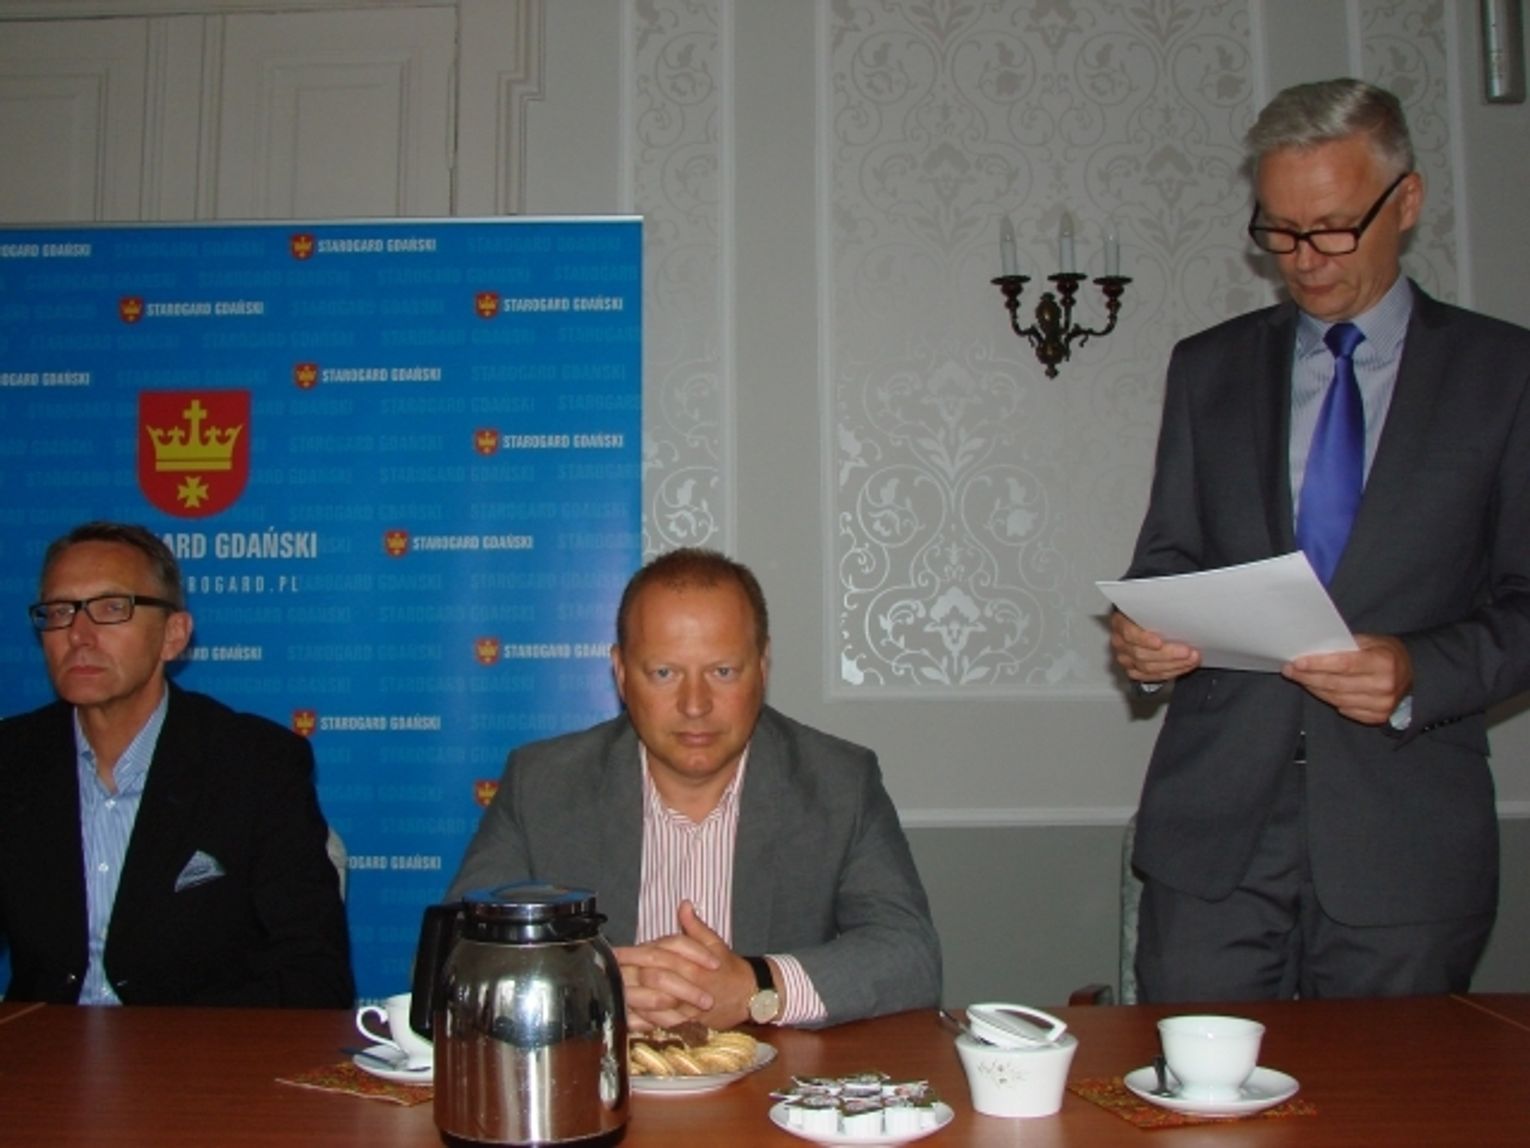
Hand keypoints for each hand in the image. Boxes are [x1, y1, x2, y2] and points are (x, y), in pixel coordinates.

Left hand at [614, 901, 755, 1030]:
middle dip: (628, 973)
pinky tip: (628, 1016)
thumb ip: (695, 927)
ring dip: (633, 997)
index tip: (613, 952)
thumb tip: (684, 905)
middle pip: (653, 977)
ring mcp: (688, 1004)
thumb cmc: (729, 969)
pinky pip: (662, 1022)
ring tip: (612, 992)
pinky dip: (645, 1020)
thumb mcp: (715, 943)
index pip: (658, 954)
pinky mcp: (688, 1022)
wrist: (750, 996)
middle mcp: (689, 982)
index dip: (633, 953)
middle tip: (607, 971)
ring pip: (656, 1001)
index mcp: (693, 961)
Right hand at [1110, 610, 1200, 683]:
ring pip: (1147, 668)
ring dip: (1174, 665)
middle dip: (1168, 654)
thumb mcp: (1149, 605)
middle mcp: (1120, 642)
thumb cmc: (1146, 612)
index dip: (1145, 639)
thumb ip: (1157, 608)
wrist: (1141, 621)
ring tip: (1192, 658)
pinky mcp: (1133, 670)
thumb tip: (1178, 608)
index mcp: (1120, 622)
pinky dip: (1170, 672)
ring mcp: (1125, 658)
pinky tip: (1183, 666)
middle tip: (1188, 651)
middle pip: (1141, 654)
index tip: (1160, 642)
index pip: (1129, 633)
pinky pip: (1151, 676)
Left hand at [1282, 633, 1412, 724]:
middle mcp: (1384, 686)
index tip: (1296, 662)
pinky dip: (1329, 699)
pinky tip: (1318, 689)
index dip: (1317, 664)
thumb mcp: (1372, 641)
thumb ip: (1346, 645)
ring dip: (1314, 688)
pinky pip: (1345, 710)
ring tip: (1299, 678)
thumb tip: (1314, 650)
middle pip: (1336, 684)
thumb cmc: (1387, 653)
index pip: (1343, 665)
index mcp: (1383, 662)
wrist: (1414, 674)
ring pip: (1337, 699)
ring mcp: (1382, 704)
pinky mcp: (1378, 717)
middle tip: (1289, 669)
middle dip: (1308, 677)